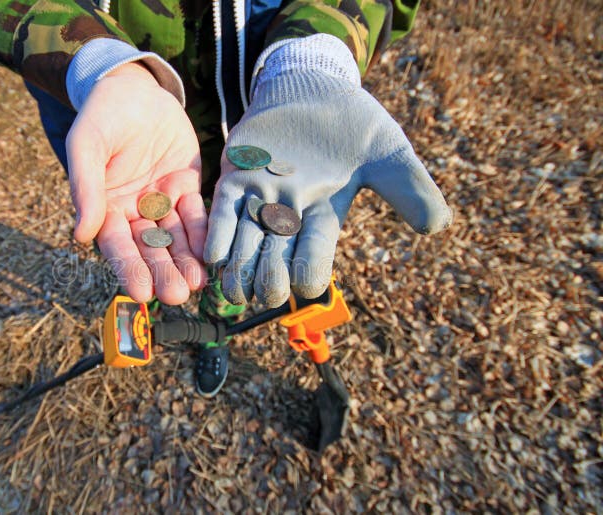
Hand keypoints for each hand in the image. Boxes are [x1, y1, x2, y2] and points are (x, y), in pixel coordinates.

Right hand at [66, 63, 206, 303]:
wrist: (135, 86)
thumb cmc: (103, 114)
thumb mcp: (87, 144)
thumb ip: (85, 186)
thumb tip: (79, 234)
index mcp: (105, 207)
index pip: (117, 245)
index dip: (128, 268)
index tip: (140, 293)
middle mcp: (134, 211)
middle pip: (149, 248)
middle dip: (162, 272)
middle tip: (176, 295)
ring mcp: (162, 200)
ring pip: (175, 237)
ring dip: (185, 260)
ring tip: (197, 283)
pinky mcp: (186, 187)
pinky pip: (196, 213)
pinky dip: (203, 232)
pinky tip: (212, 252)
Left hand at [204, 51, 451, 307]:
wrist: (315, 86)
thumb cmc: (353, 123)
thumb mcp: (387, 153)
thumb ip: (409, 187)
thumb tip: (439, 225)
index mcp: (324, 217)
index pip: (316, 256)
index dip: (311, 273)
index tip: (307, 285)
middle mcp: (289, 216)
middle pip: (276, 260)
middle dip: (271, 280)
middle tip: (266, 293)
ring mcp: (260, 197)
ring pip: (245, 245)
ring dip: (239, 271)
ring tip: (233, 292)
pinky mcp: (236, 175)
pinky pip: (223, 212)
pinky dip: (219, 235)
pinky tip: (214, 256)